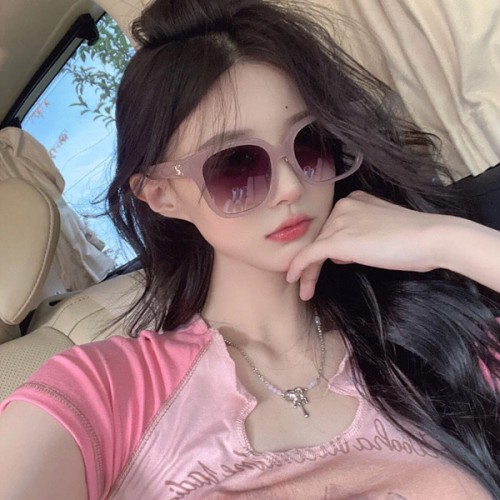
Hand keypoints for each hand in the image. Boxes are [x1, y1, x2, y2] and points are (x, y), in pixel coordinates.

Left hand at [286, 191, 450, 300]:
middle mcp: (343, 206)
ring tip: (305, 291)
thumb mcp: (382, 230)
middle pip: (320, 238)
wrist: (431, 238)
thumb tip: (342, 253)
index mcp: (354, 200)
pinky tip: (294, 281)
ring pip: (313, 249)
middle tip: (306, 284)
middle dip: (312, 263)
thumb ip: (360, 234)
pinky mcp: (338, 239)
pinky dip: (299, 268)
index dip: (323, 250)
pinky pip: (309, 255)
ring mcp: (340, 221)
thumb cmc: (415, 240)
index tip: (317, 268)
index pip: (331, 228)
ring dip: (307, 272)